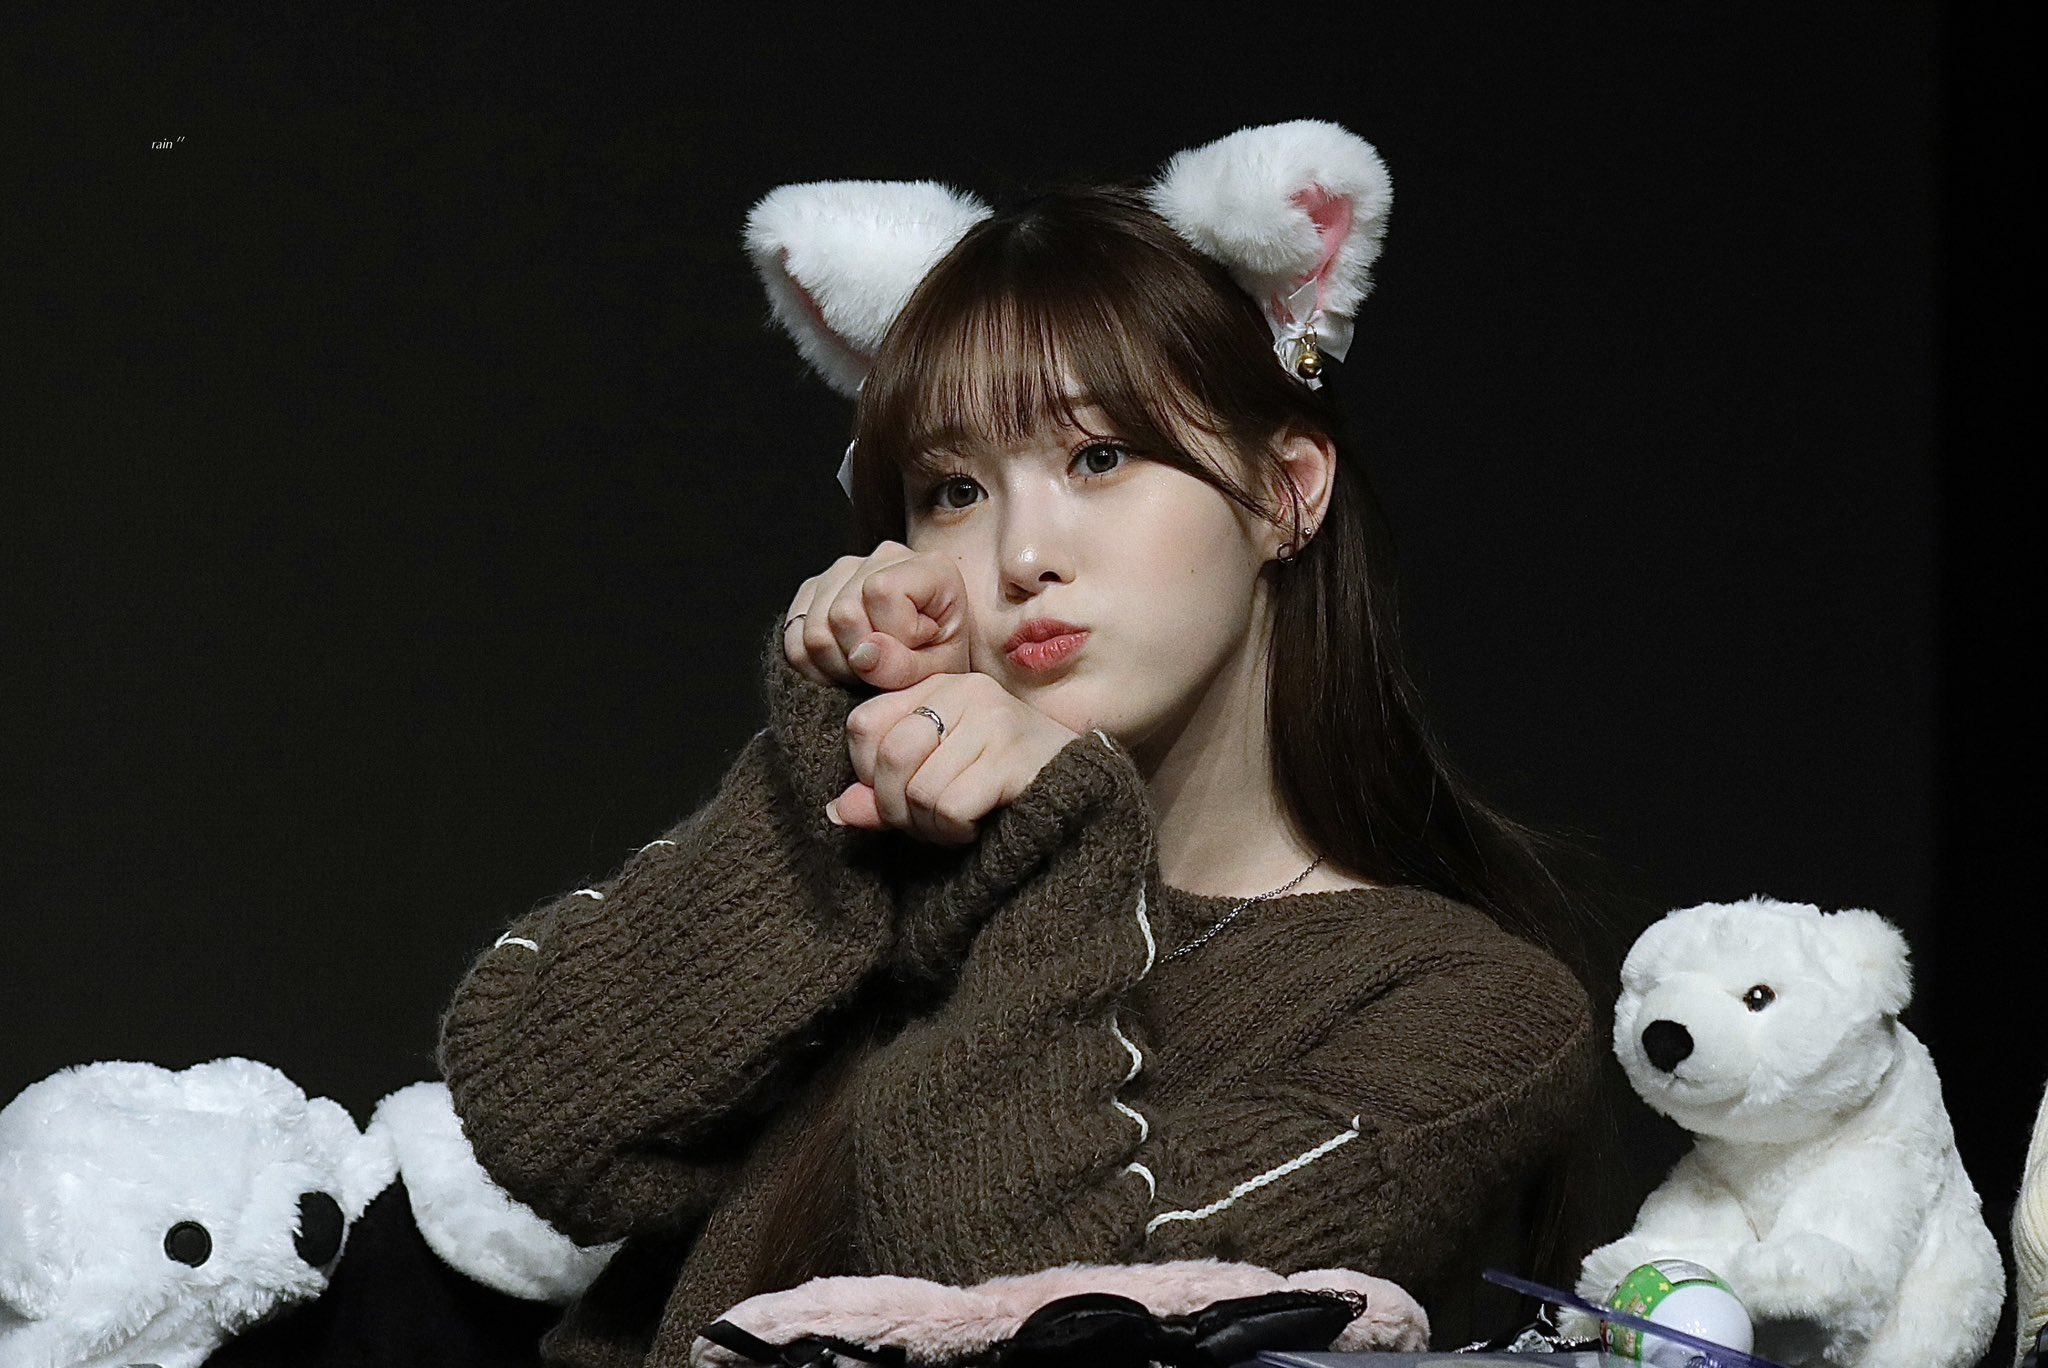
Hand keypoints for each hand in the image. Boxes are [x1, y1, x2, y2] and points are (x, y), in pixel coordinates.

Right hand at [782, 541, 969, 690]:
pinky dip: (813, 665)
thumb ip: (904, 666)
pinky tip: (844, 666)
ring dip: (837, 665)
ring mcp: (844, 570)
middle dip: (861, 659)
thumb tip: (862, 655)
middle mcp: (883, 558)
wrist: (932, 653)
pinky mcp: (815, 591)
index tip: (915, 649)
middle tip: (886, 668)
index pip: (881, 591)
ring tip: (868, 668)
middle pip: (841, 613)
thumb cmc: (940, 656)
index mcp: (928, 566)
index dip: (893, 635)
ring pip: (813, 629)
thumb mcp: (938, 670)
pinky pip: (793, 637)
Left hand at [829, 673, 1081, 843]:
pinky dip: (955, 830)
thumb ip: (883, 790)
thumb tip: (836, 812)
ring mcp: (993, 720)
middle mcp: (965, 691)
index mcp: (939, 686)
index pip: (863, 724)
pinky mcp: (1013, 755)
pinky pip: (951, 806)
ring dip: (930, 825)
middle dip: (896, 807)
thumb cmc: (999, 783)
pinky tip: (978, 825)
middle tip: (927, 823)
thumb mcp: (934, 777)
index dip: (866, 773)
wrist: (1081, 791)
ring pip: (920, 788)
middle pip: (889, 756)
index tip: (897, 796)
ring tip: (957, 825)